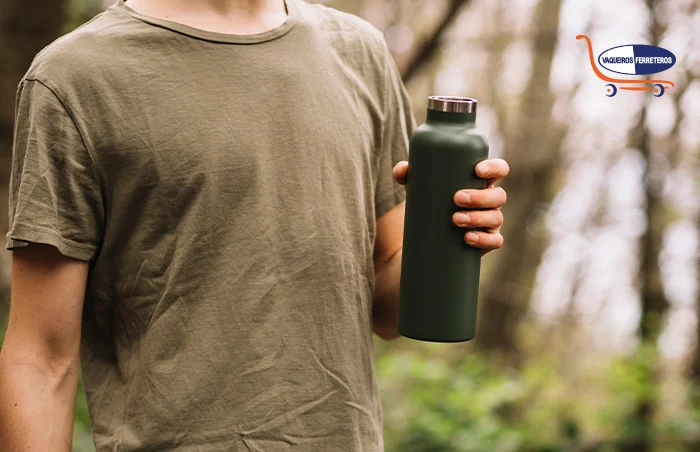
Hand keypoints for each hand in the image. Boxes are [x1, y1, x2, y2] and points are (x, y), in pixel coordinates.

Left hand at [392, 158, 508, 254]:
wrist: (427, 238)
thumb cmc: (430, 202)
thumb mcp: (419, 187)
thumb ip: (407, 174)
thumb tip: (401, 170)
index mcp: (480, 182)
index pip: (498, 170)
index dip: (494, 168)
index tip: (477, 170)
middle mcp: (490, 201)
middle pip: (498, 195)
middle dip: (479, 197)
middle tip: (456, 199)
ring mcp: (490, 222)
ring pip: (496, 217)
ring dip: (477, 217)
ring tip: (455, 219)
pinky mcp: (486, 242)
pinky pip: (494, 241)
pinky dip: (483, 240)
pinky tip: (468, 238)